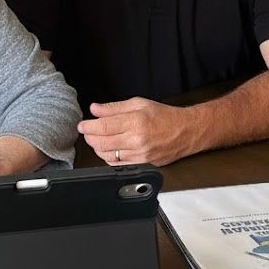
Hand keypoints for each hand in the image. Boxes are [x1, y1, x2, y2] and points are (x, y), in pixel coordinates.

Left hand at [77, 98, 192, 166]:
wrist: (186, 131)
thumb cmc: (164, 116)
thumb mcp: (139, 103)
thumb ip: (114, 107)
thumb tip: (95, 109)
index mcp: (135, 122)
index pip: (103, 127)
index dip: (88, 127)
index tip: (82, 125)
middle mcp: (137, 140)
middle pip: (102, 143)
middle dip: (89, 137)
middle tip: (86, 131)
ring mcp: (140, 154)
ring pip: (108, 155)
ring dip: (97, 148)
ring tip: (96, 139)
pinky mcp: (142, 163)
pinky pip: (118, 164)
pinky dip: (108, 157)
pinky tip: (108, 149)